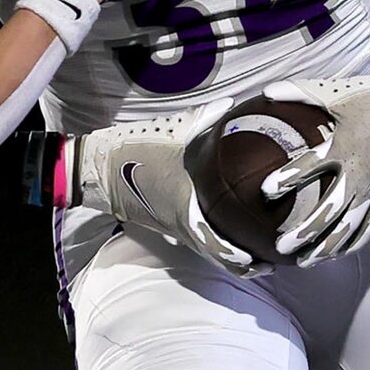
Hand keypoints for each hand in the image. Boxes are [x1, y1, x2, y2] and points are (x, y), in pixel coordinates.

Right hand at [44, 104, 261, 272]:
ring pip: (209, 252)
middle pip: (216, 256)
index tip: (260, 257)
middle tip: (271, 260)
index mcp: (184, 205)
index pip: (213, 241)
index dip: (237, 255)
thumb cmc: (133, 150)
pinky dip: (219, 245)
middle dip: (245, 262)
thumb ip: (208, 118)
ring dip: (233, 258)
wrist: (97, 168)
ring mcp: (174, 227)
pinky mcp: (169, 224)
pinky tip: (235, 235)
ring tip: (260, 256)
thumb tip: (237, 107)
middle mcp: (181, 224)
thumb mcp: (174, 129)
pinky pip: (199, 241)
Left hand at [260, 66, 369, 262]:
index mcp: (344, 147)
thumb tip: (265, 92)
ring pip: (348, 228)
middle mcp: (358, 174)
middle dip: (305, 232)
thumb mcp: (336, 92)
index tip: (265, 191)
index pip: (310, 166)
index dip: (287, 179)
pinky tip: (334, 256)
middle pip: (329, 211)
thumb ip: (300, 93)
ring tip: (303, 262)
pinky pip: (367, 227)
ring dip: (326, 247)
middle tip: (281, 246)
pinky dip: (350, 244)